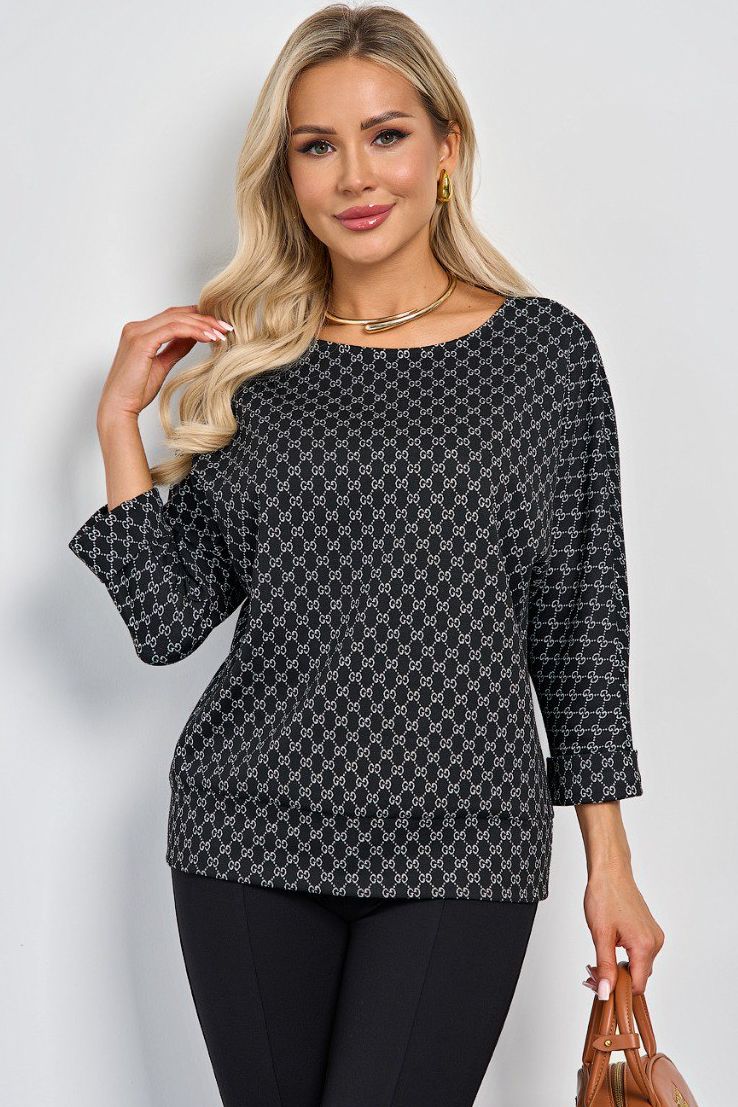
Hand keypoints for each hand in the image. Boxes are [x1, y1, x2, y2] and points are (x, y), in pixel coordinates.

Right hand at [96, 304, 233, 424]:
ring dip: (203, 324)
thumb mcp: (162, 365)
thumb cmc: (136, 391)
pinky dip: (194, 331)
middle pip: (177, 314)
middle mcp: (136, 327)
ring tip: (222, 334)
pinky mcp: (141, 342)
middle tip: (227, 327)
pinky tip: (209, 338)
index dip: (197, 318)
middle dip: (205, 318)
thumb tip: (194, 337)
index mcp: (140, 331)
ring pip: (177, 319)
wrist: (119, 406)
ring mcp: (137, 332)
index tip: (218, 327)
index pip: (173, 316)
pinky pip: (173, 329)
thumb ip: (176, 348)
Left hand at [581, 864, 664, 997]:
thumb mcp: (600, 935)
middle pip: (639, 976)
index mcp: (645, 945)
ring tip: (599, 957)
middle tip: (593, 971)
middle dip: (617, 978)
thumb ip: (605, 967)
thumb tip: (605, 992)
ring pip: (639, 964)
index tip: (599, 986)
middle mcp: (655, 942)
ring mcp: (654, 935)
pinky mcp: (649, 930)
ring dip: (621, 967)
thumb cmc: (604, 896)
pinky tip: (610, 946)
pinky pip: (640, 953)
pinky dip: (626, 956)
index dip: (619, 990)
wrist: (610, 872)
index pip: (638, 985)